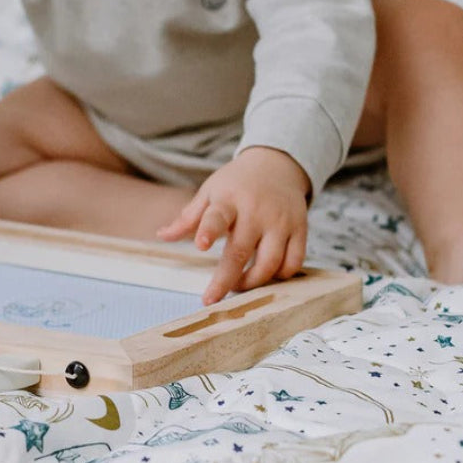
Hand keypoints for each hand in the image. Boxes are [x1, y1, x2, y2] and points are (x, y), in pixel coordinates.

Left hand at [157, 147, 309, 303]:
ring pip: (271, 263)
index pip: (217, 216)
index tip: (200, 245)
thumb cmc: (236, 183)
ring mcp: (281, 221)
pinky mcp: (300, 229)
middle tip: (211, 298)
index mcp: (229, 200)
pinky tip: (267, 275)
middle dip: (226, 280)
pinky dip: (280, 275)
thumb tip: (162, 236)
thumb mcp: (210, 192)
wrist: (277, 164)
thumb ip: (188, 217)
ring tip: (239, 285)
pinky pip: (294, 262)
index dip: (209, 231)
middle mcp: (257, 211)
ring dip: (253, 282)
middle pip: (241, 251)